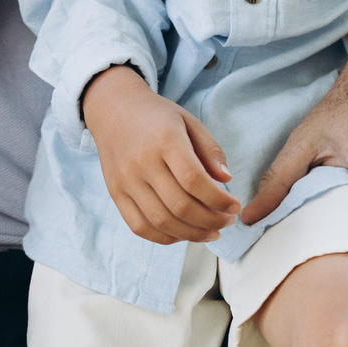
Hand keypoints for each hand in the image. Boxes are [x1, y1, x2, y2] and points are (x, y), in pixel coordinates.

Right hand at [83, 66, 237, 244]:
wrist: (113, 109)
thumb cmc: (156, 116)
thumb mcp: (189, 121)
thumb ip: (210, 149)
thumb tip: (226, 180)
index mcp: (164, 139)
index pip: (194, 181)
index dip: (219, 200)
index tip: (235, 206)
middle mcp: (142, 162)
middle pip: (180, 206)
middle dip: (211, 221)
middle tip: (227, 221)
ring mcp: (125, 180)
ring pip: (162, 221)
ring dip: (192, 234)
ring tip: (211, 232)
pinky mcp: (115, 193)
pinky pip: (140, 226)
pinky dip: (165, 237)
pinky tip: (183, 233)